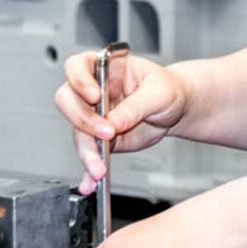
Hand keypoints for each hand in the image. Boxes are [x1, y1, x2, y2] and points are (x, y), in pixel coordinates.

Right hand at [54, 53, 187, 194]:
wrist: (178, 108)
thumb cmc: (168, 88)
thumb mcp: (159, 91)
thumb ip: (136, 105)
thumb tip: (114, 122)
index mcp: (106, 68)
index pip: (78, 66)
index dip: (80, 80)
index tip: (94, 96)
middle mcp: (94, 90)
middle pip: (69, 101)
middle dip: (84, 120)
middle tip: (107, 132)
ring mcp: (95, 114)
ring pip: (78, 132)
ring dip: (86, 152)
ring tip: (100, 168)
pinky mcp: (99, 138)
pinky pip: (89, 153)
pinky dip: (88, 169)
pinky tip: (91, 181)